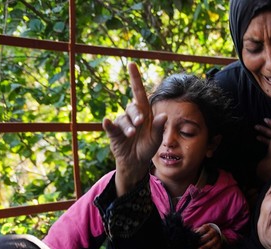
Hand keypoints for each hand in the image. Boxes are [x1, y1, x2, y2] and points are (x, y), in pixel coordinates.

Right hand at [103, 62, 166, 195]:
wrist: (136, 162)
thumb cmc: (147, 147)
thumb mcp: (156, 139)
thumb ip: (159, 127)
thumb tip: (164, 116)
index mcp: (144, 113)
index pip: (139, 92)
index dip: (135, 79)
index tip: (132, 64)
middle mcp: (132, 115)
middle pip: (132, 107)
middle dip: (136, 114)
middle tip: (140, 122)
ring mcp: (122, 123)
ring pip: (123, 118)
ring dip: (128, 126)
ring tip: (132, 134)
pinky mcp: (113, 132)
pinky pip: (110, 126)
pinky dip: (108, 124)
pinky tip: (106, 122)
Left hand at [194, 224, 224, 248]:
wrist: (216, 234)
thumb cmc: (205, 232)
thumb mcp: (201, 230)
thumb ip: (196, 231)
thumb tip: (189, 235)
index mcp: (208, 227)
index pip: (204, 228)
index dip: (200, 231)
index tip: (195, 235)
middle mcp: (214, 232)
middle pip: (209, 235)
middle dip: (202, 239)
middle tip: (196, 243)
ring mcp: (217, 238)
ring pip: (212, 242)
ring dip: (206, 246)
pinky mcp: (219, 244)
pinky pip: (216, 248)